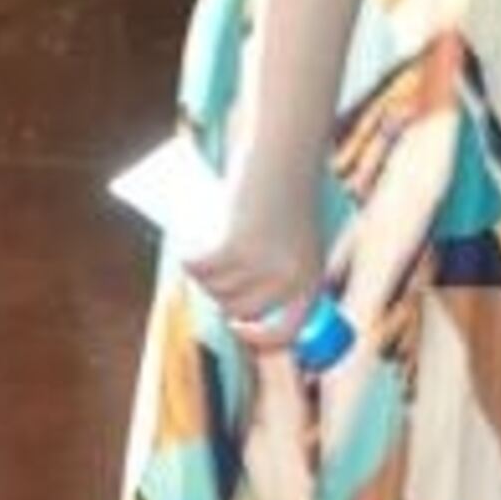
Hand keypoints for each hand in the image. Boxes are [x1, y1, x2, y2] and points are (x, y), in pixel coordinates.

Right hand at [188, 164, 322, 349]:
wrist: (286, 160)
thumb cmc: (292, 197)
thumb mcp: (299, 241)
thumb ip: (286, 273)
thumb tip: (248, 305)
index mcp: (310, 282)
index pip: (286, 333)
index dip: (260, 339)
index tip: (239, 328)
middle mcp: (288, 280)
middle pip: (239, 310)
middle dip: (222, 297)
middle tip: (218, 275)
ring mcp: (260, 266)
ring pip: (216, 289)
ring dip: (206, 276)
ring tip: (210, 253)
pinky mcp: (233, 248)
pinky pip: (200, 269)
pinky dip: (190, 261)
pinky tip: (189, 253)